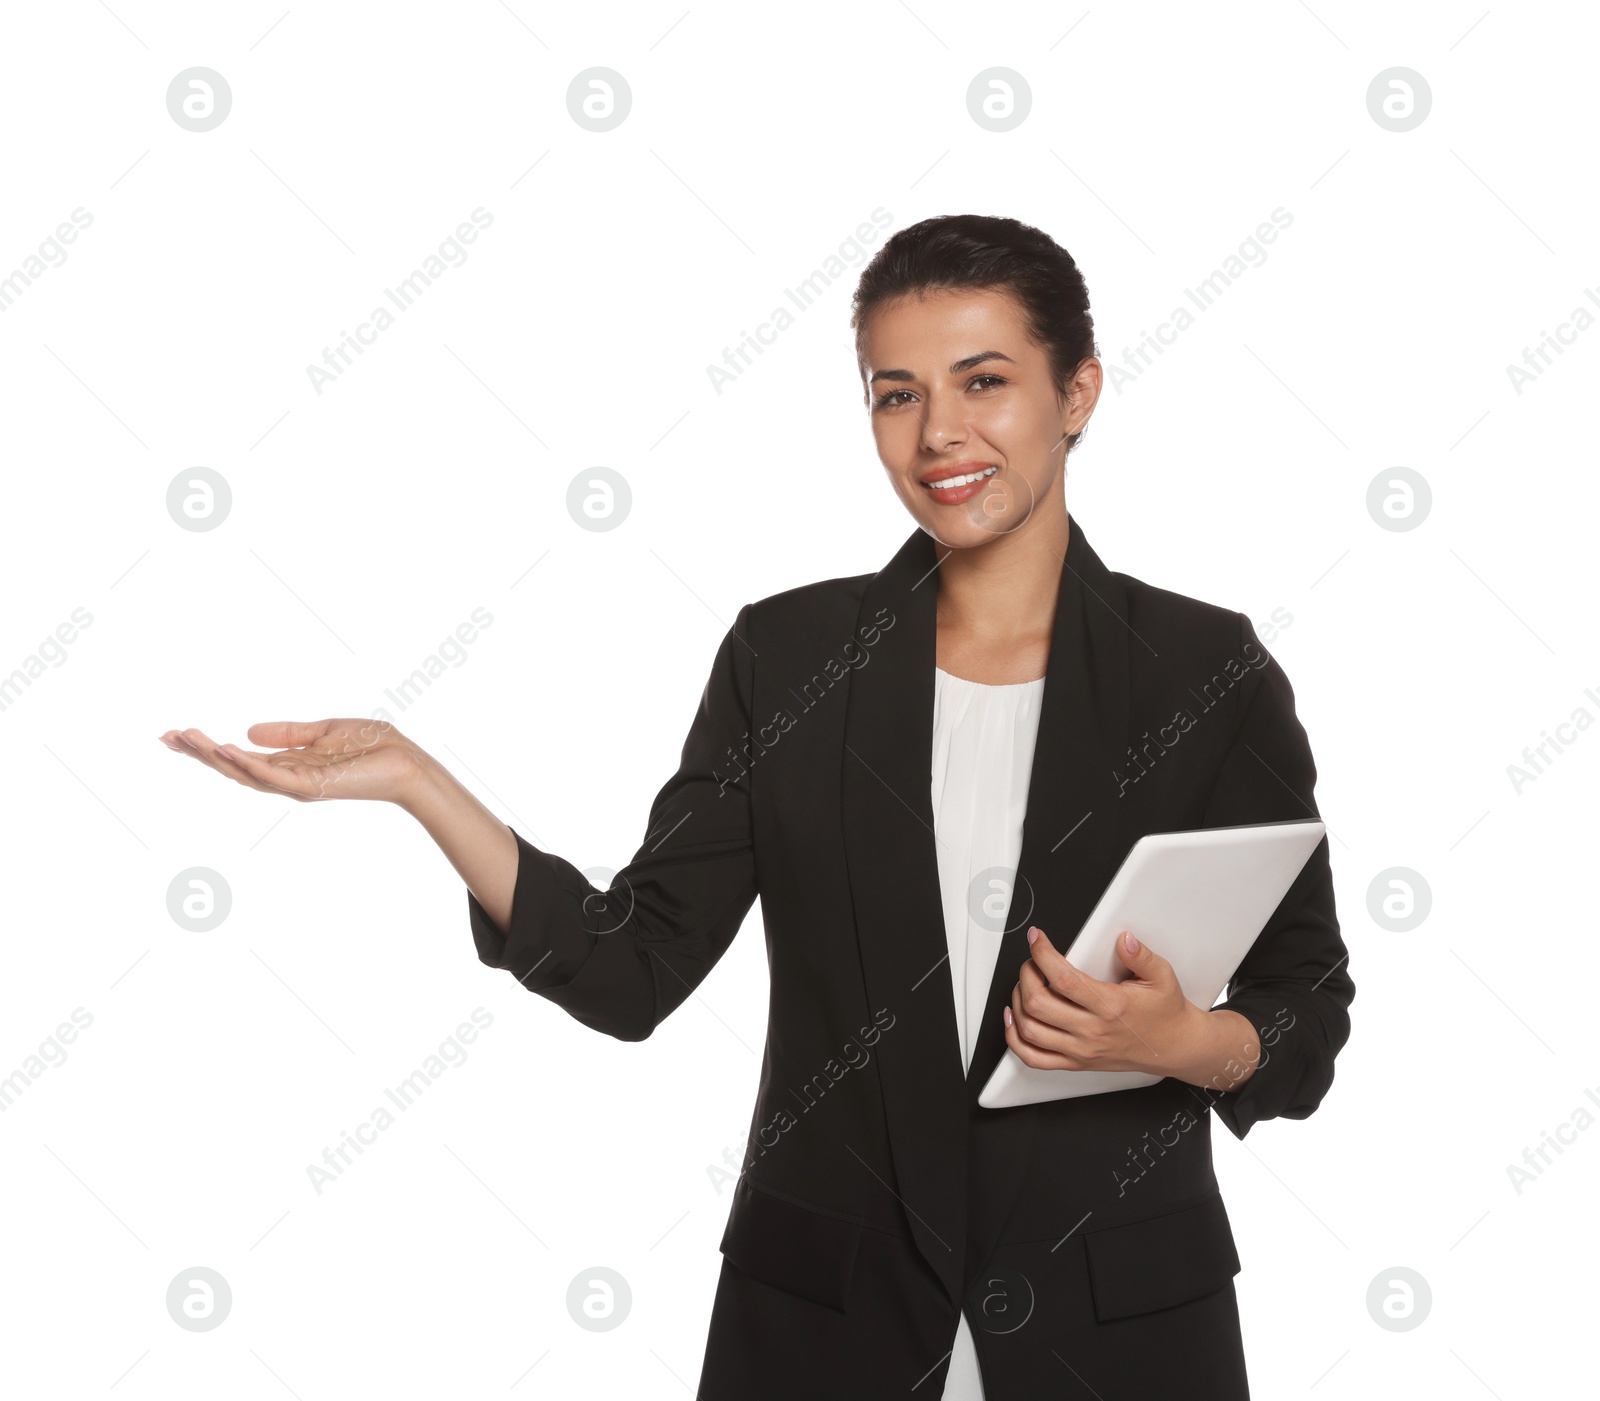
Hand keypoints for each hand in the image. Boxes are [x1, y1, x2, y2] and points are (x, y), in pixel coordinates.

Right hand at [158, 718, 427, 804]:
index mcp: (288, 767)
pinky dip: (249, 764)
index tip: (175, 734)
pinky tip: (226, 748)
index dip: (207, 748)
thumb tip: (247, 730)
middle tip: (166, 737)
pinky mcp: (313, 787)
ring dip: (215, 757)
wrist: (408, 763)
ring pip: (246, 774)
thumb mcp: (324, 731)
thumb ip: (288, 733)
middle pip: (233, 768)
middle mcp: (287, 780)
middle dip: (199, 754)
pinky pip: (274, 777)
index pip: (239, 758)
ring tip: (186, 738)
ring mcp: (298, 786)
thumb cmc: (374, 748)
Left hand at [1002, 925, 1215, 1079]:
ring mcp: (1081, 1050)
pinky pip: (1033, 1058)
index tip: (1036, 939)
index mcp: (1110, 1006)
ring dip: (1017, 1002)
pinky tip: (1014, 1018)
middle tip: (1031, 961)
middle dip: (1026, 974)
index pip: (1063, 979)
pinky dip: (1015, 1038)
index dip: (1042, 954)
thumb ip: (1141, 955)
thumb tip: (1124, 939)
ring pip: (1030, 1029)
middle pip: (1038, 1003)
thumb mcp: (1162, 976)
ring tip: (1025, 984)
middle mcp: (1092, 1031)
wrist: (1174, 1047)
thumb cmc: (1165, 1012)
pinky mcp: (1076, 1062)